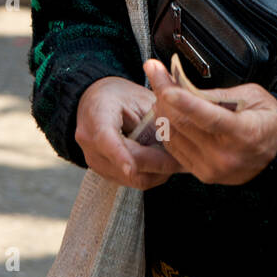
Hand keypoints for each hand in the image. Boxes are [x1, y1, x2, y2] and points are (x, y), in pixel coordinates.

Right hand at [75, 75, 183, 189]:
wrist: (96, 102)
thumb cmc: (120, 96)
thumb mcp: (139, 98)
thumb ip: (155, 119)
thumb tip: (178, 142)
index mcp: (97, 117)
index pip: (106, 140)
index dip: (119, 155)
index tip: (130, 168)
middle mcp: (90, 144)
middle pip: (127, 164)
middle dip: (159, 164)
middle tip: (185, 159)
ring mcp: (95, 162)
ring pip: (132, 178)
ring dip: (158, 172)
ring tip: (178, 160)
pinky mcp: (104, 173)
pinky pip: (132, 180)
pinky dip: (150, 173)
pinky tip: (164, 162)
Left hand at [143, 58, 276, 185]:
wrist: (275, 154)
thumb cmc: (266, 121)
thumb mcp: (252, 96)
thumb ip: (219, 95)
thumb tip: (185, 86)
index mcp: (244, 133)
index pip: (209, 117)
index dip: (185, 102)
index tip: (167, 88)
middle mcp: (225, 155)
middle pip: (185, 124)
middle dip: (164, 95)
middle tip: (156, 73)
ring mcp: (212, 167)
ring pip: (174, 136)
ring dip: (162, 110)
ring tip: (161, 91)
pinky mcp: (201, 174)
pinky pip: (174, 149)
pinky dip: (167, 128)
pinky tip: (167, 113)